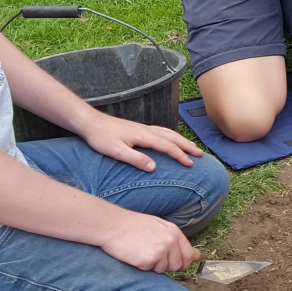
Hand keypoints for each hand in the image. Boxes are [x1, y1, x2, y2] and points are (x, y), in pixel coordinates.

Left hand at [81, 112, 200, 171]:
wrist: (90, 123)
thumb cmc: (101, 138)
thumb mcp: (117, 151)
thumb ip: (136, 159)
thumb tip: (154, 167)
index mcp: (144, 136)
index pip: (168, 146)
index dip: (180, 155)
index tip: (191, 164)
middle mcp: (147, 130)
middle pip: (173, 137)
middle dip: (187, 146)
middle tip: (201, 154)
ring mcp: (143, 128)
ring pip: (168, 133)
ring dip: (182, 140)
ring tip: (191, 147)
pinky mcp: (138, 128)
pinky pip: (161, 131)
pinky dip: (171, 136)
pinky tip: (171, 139)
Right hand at [100, 211, 198, 273]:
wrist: (112, 225)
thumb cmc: (132, 225)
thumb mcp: (157, 226)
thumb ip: (173, 239)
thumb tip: (195, 256)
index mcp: (174, 231)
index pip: (188, 254)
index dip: (183, 263)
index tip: (177, 266)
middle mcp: (170, 241)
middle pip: (178, 265)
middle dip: (167, 266)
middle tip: (152, 258)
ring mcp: (161, 251)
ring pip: (163, 269)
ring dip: (153, 266)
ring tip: (141, 252)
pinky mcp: (149, 260)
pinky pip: (149, 270)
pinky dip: (142, 266)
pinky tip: (134, 255)